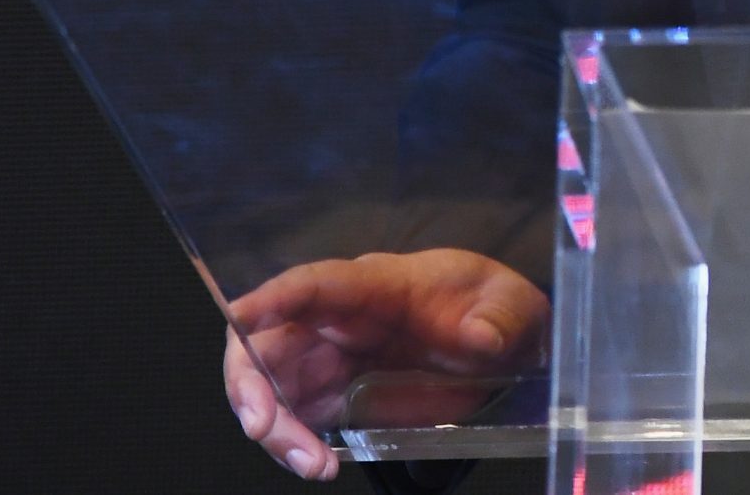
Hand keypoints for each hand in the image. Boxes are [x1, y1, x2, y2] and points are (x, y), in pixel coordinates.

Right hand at [222, 248, 547, 479]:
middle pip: (270, 341)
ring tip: (312, 465)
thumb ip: (498, 317)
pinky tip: (319, 466)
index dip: (274, 297)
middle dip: (252, 382)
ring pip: (273, 386)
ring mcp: (332, 360)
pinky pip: (296, 418)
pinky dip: (295, 445)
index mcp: (377, 285)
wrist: (503, 342)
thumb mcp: (510, 304)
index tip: (239, 314)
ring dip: (276, 428)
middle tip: (264, 427)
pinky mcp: (335, 397)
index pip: (316, 284)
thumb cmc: (493, 305)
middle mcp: (340, 320)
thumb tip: (481, 337)